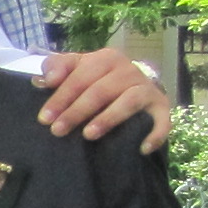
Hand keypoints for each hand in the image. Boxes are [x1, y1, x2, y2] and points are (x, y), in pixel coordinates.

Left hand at [36, 48, 172, 152]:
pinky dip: (155, 133)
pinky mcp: (161, 106)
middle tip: (58, 131)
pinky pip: (163, 119)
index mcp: (105, 58)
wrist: (133, 85)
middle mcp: (129, 69)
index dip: (60, 97)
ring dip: (108, 119)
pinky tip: (142, 148)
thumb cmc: (95, 79)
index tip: (44, 118)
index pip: (79, 77)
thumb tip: (45, 79)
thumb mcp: (75, 68)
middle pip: (100, 90)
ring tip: (88, 135)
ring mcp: (146, 87)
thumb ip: (56, 68)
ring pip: (128, 101)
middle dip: (76, 112)